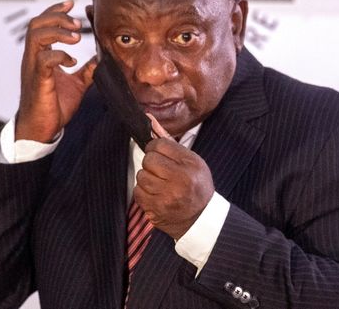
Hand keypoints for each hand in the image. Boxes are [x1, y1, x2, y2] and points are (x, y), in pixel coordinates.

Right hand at [14, 0, 96, 141]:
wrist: (41, 129)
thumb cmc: (53, 106)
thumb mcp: (76, 84)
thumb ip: (86, 69)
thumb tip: (102, 58)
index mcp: (39, 56)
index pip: (42, 23)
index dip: (55, 10)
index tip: (72, 4)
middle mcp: (33, 58)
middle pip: (36, 23)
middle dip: (57, 17)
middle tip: (78, 23)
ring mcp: (33, 68)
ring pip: (36, 36)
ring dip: (59, 32)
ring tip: (77, 37)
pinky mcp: (38, 81)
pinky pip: (44, 60)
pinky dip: (60, 55)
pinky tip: (72, 61)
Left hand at [133, 115, 214, 239]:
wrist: (201, 218)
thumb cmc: (196, 186)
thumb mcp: (192, 161)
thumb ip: (168, 141)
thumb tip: (149, 119)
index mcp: (190, 164)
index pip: (160, 145)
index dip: (155, 148)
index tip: (159, 154)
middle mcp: (180, 179)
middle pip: (149, 160)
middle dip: (151, 164)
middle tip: (160, 171)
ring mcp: (167, 196)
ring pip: (141, 176)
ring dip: (147, 179)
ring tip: (159, 184)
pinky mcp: (157, 209)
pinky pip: (138, 192)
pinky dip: (143, 192)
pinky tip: (155, 194)